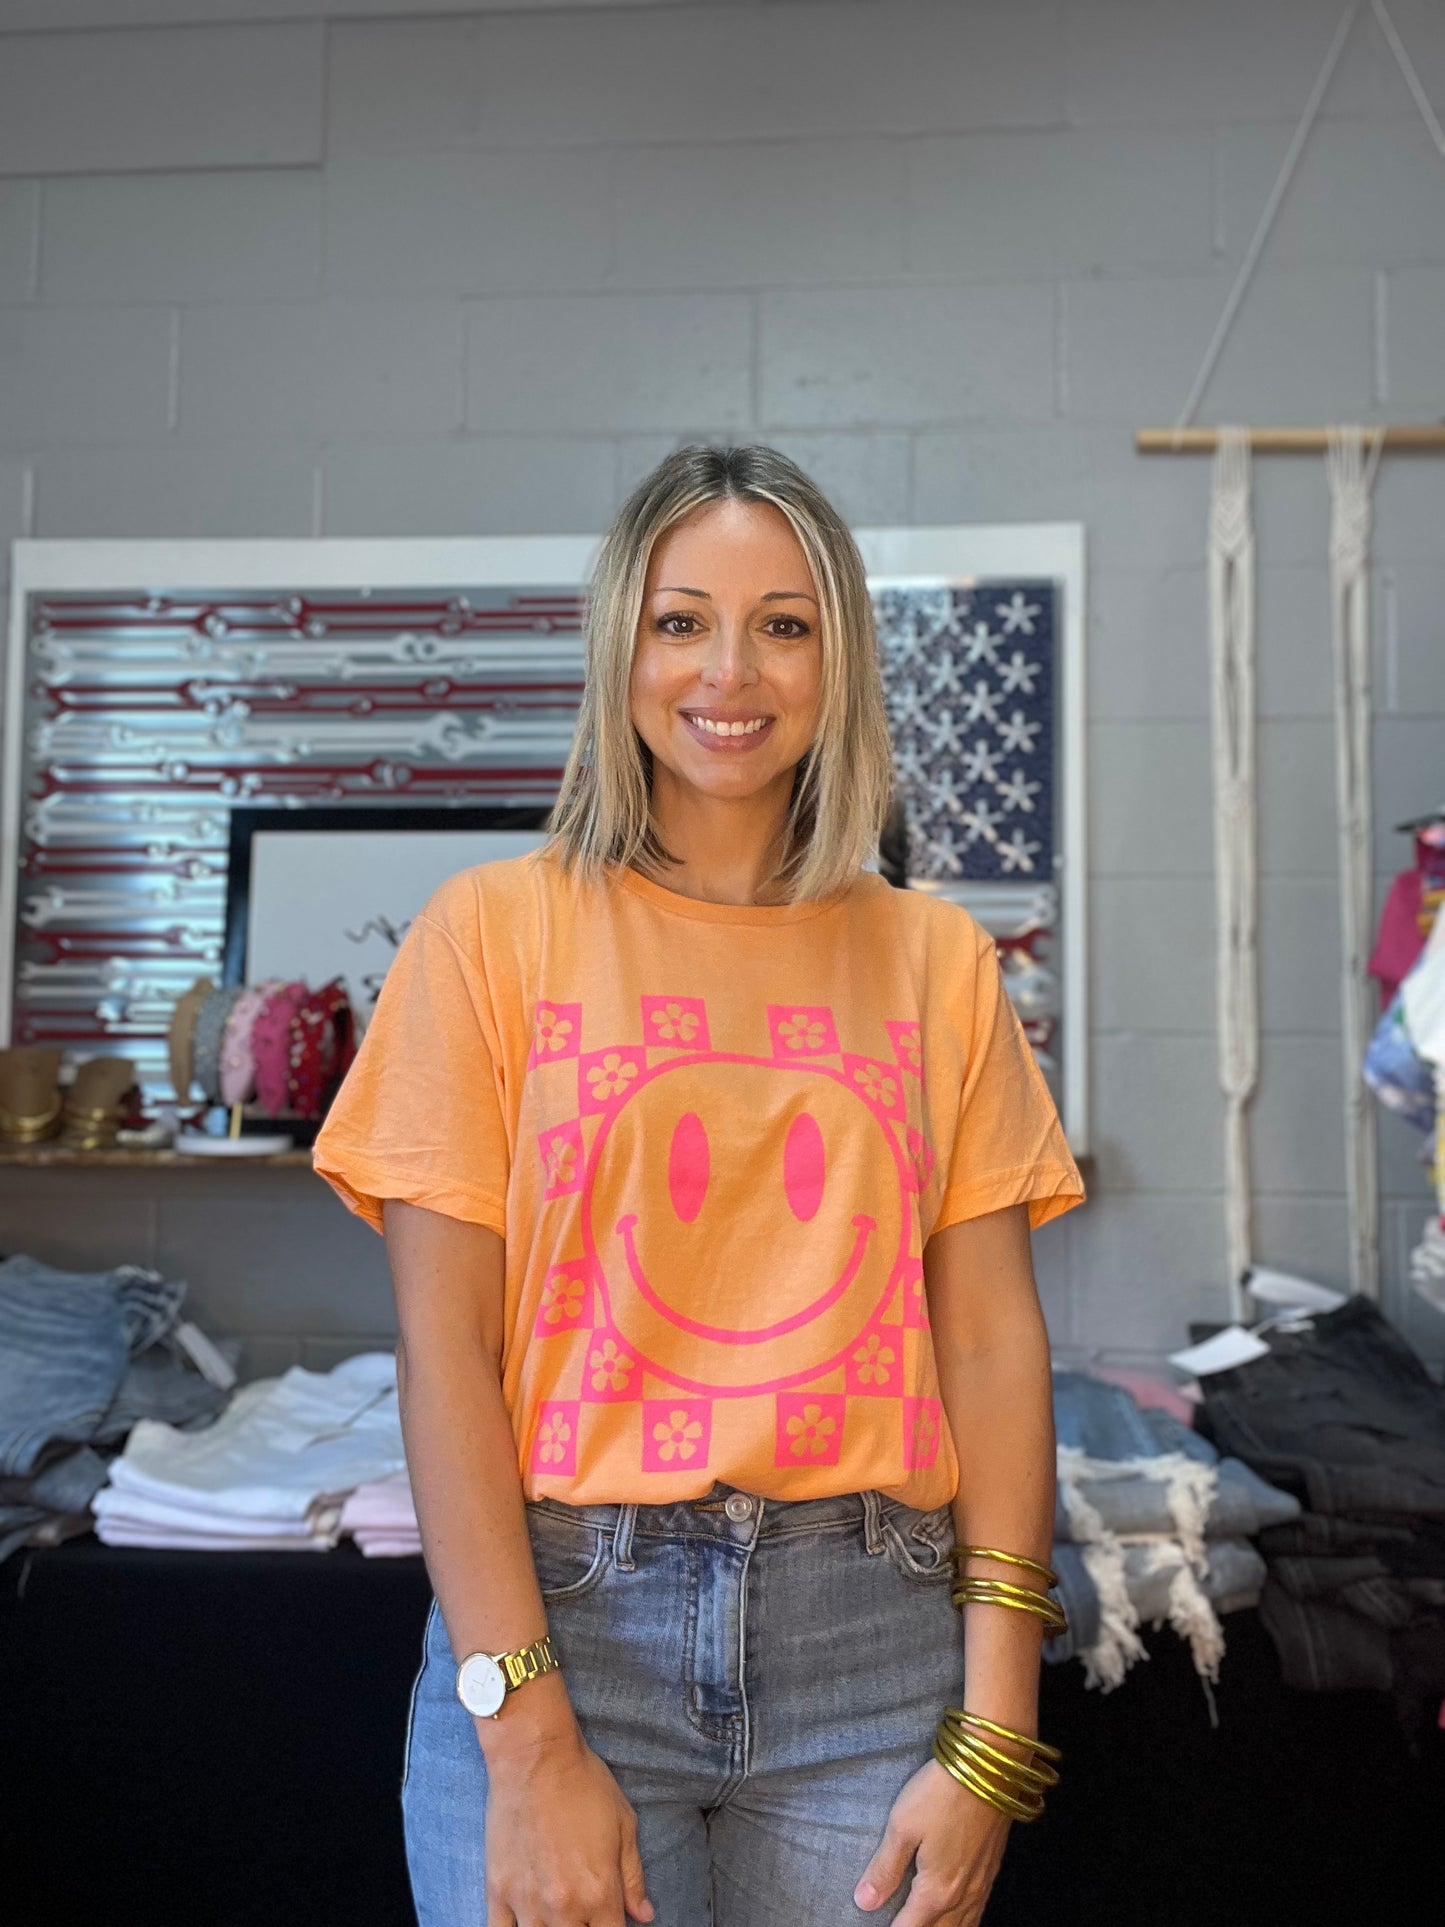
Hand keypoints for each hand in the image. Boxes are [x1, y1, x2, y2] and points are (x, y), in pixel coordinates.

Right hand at [483, 1725, 653, 1925]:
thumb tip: (644, 1915)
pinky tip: (526, 1922)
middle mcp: (564, 1907)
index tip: (609, 1921)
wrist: (535, 1758)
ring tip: (558, 1914)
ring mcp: (527, 1903)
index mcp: (599, 1893)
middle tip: (584, 1913)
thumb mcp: (623, 1824)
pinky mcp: (498, 1892)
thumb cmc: (584, 1784)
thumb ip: (633, 1877)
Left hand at [854, 1758, 1011, 1925]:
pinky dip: (964, 1921)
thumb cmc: (941, 1793)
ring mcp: (981, 1884)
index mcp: (937, 1891)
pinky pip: (978, 1911)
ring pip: (963, 1926)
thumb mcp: (902, 1826)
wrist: (990, 1768)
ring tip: (924, 1923)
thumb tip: (864, 1902)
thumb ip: (885, 1868)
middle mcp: (963, 1896)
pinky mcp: (992, 1869)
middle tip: (899, 1922)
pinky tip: (956, 1914)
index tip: (875, 1925)